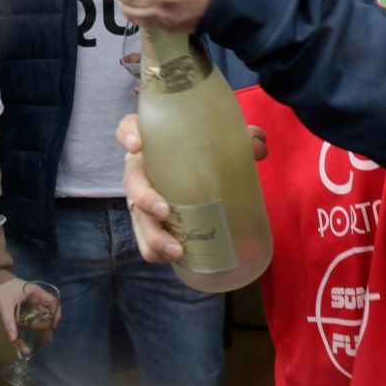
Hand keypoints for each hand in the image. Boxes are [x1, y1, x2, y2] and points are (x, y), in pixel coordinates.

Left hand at [0, 278, 60, 346]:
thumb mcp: (5, 306)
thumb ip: (9, 322)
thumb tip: (13, 339)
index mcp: (35, 292)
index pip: (53, 302)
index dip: (56, 314)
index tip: (53, 327)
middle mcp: (35, 296)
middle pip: (48, 311)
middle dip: (49, 325)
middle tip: (47, 339)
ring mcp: (29, 301)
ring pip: (40, 315)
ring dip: (42, 326)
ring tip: (42, 340)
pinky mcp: (23, 306)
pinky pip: (32, 316)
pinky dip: (33, 325)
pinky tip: (32, 335)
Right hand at [117, 113, 265, 263]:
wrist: (196, 185)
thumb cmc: (202, 159)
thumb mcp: (220, 146)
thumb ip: (240, 142)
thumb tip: (258, 144)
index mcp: (152, 145)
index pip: (129, 128)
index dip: (128, 135)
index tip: (138, 145)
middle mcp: (140, 171)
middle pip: (132, 181)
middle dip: (144, 198)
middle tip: (166, 210)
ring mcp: (140, 200)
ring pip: (137, 218)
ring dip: (153, 235)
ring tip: (177, 249)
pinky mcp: (146, 225)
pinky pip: (144, 242)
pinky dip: (157, 251)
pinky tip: (178, 256)